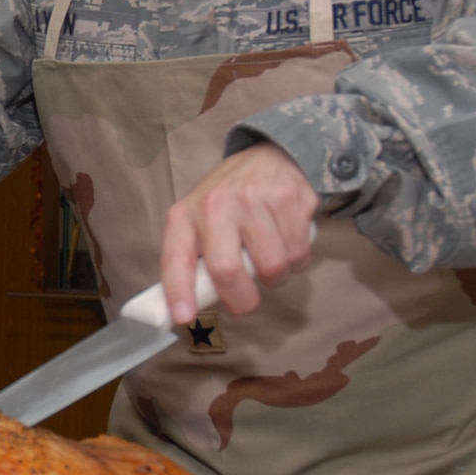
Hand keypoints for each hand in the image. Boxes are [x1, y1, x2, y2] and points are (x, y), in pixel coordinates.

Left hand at [160, 143, 317, 323]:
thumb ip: (194, 261)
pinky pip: (299, 253)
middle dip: (243, 300)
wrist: (269, 156)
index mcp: (185, 216)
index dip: (179, 292)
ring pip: (273, 268)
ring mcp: (252, 199)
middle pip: (227, 271)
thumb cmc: (229, 203)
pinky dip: (297, 258)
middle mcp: (215, 205)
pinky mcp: (288, 197)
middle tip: (247, 300)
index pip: (176, 258)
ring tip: (269, 255)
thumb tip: (185, 311)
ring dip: (277, 275)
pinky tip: (287, 238)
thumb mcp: (198, 222)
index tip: (185, 317)